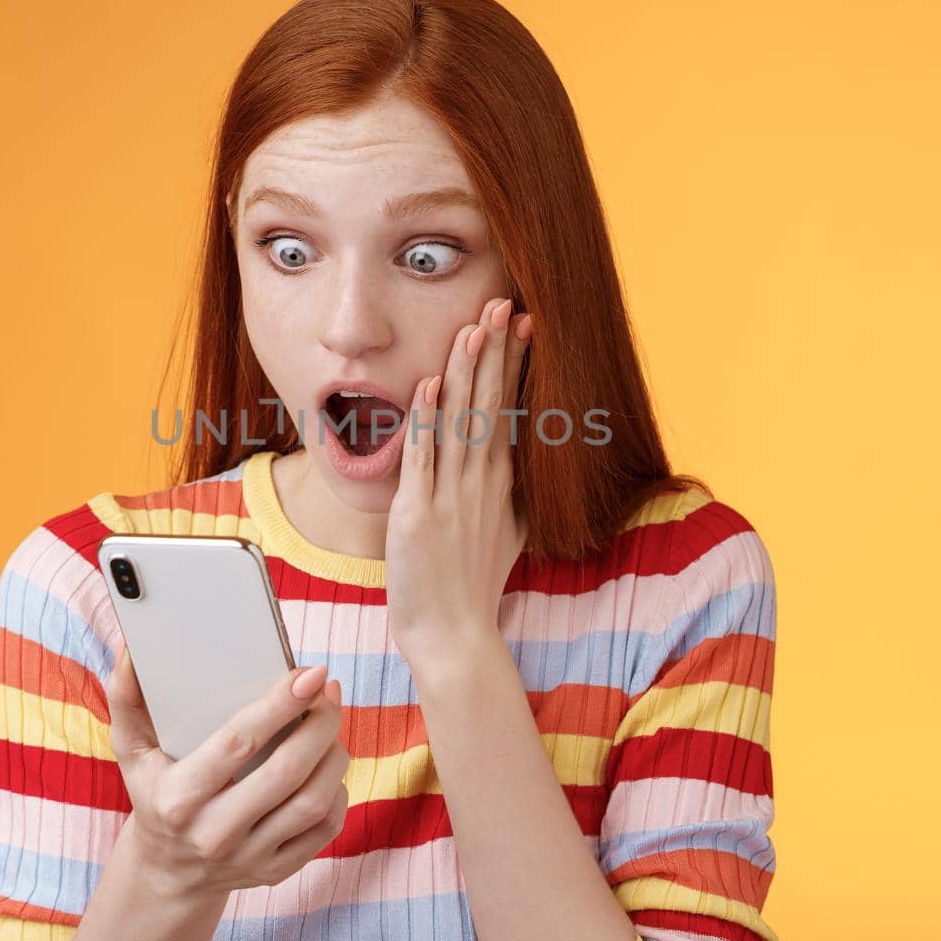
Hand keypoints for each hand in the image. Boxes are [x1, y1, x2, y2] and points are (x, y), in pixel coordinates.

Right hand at [105, 637, 350, 897]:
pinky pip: (324, 830)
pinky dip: (337, 791)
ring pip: (313, 802)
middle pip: (286, 773)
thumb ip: (126, 695)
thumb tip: (132, 646)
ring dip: (334, 754)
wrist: (168, 871)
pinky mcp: (276, 871)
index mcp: (178, 797)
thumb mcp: (131, 749)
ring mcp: (248, 857)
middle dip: (320, 724)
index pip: (238, 743)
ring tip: (331, 722)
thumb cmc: (154, 792)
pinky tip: (329, 764)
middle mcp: (214, 832)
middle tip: (328, 690)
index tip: (309, 673)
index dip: (279, 705)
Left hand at [384, 296, 533, 662]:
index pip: (508, 408)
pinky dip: (425, 422)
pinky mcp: (419, 515)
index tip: (521, 323)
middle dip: (495, 352)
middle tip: (503, 304)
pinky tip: (429, 386)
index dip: (512, 364)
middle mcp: (481, 482)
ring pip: (459, 422)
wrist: (454, 636)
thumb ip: (503, 493)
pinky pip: (423, 459)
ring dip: (465, 373)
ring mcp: (451, 497)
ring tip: (473, 327)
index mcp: (499, 482)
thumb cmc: (471, 587)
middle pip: (489, 404)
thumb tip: (510, 463)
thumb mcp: (503, 531)